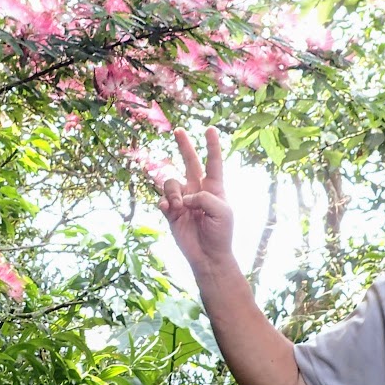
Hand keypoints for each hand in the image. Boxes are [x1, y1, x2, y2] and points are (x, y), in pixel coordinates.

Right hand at [159, 127, 234, 275]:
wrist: (208, 256)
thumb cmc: (221, 233)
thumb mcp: (222, 211)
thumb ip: (204, 197)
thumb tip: (183, 196)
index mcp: (214, 188)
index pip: (213, 162)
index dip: (212, 145)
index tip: (210, 129)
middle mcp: (197, 190)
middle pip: (190, 162)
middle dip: (184, 146)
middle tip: (179, 130)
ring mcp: (183, 200)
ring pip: (171, 182)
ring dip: (173, 192)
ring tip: (178, 207)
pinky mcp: (171, 212)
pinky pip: (162, 199)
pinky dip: (165, 203)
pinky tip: (170, 210)